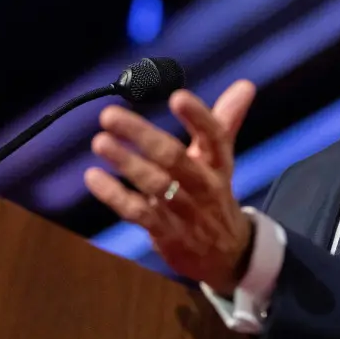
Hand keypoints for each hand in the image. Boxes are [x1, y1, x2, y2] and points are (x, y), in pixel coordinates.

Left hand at [83, 80, 256, 292]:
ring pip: (155, 184)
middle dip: (142, 135)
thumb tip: (245, 84)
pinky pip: (138, 213)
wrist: (227, 253)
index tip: (177, 96)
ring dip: (126, 163)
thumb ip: (227, 120)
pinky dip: (115, 195)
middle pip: (175, 158)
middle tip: (110, 115)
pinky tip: (94, 177)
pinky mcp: (167, 233)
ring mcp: (185, 211)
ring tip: (100, 141)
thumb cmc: (215, 195)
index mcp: (218, 163)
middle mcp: (204, 185)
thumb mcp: (222, 160)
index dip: (198, 117)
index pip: (214, 136)